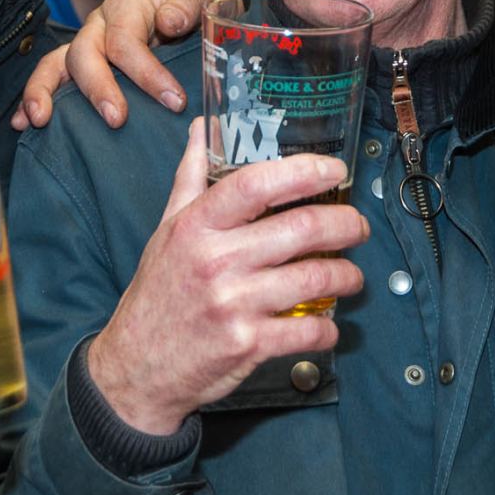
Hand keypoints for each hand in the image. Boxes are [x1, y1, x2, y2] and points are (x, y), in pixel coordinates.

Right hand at [15, 0, 220, 129]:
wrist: (177, 0)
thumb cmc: (187, 0)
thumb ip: (188, 5)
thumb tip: (169, 21)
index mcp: (127, 5)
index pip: (126, 39)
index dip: (147, 72)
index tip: (174, 101)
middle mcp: (98, 24)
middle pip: (85, 53)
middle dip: (98, 88)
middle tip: (117, 119)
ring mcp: (85, 44)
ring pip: (55, 64)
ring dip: (44, 91)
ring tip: (40, 120)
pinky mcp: (79, 64)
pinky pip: (49, 77)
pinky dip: (33, 98)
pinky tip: (23, 123)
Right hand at [85, 119, 368, 434]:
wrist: (138, 366)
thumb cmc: (158, 293)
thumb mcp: (167, 230)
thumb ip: (191, 177)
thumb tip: (204, 128)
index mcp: (197, 227)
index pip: (255, 184)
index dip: (303, 172)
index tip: (334, 171)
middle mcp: (216, 261)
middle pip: (301, 228)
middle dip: (344, 224)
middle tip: (357, 226)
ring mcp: (234, 304)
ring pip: (314, 278)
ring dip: (347, 276)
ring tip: (350, 275)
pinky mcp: (248, 344)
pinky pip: (307, 331)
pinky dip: (329, 328)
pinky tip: (329, 323)